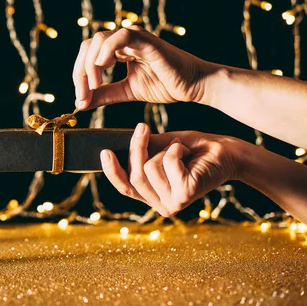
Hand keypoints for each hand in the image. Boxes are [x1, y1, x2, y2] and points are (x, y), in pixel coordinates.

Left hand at [73, 26, 211, 109]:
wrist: (193, 86)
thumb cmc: (165, 85)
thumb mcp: (126, 92)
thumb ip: (105, 95)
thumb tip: (80, 103)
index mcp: (118, 50)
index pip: (88, 55)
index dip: (79, 77)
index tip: (81, 100)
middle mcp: (123, 40)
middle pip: (88, 46)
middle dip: (80, 72)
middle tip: (84, 95)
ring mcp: (134, 38)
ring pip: (99, 40)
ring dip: (90, 64)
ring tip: (95, 85)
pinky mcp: (146, 41)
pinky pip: (120, 37)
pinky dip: (106, 51)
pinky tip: (103, 68)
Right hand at [100, 123, 239, 217]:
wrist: (226, 152)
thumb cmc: (194, 150)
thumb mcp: (161, 149)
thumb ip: (141, 152)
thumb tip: (115, 145)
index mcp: (153, 196)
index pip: (125, 187)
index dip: (112, 171)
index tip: (105, 152)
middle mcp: (161, 205)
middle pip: (134, 175)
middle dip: (137, 148)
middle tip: (142, 126)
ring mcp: (173, 203)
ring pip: (149, 168)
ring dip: (165, 150)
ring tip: (180, 149)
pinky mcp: (185, 194)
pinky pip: (166, 163)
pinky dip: (176, 150)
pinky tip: (188, 153)